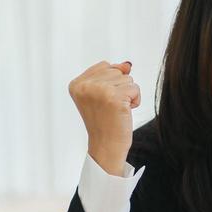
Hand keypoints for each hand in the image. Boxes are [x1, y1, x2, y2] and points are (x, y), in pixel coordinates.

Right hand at [69, 60, 139, 174]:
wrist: (106, 146)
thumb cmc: (105, 121)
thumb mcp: (102, 94)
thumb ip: (111, 75)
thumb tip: (127, 64)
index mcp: (76, 84)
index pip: (105, 66)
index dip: (110, 83)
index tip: (102, 102)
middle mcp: (85, 85)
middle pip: (117, 71)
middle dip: (119, 88)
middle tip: (110, 107)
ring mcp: (99, 90)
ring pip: (127, 79)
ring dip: (127, 95)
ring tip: (116, 110)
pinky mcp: (115, 97)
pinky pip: (135, 88)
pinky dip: (135, 100)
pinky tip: (124, 112)